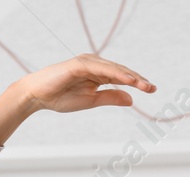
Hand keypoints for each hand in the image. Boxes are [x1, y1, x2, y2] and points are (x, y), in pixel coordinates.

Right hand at [17, 53, 154, 114]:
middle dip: (137, 80)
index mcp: (97, 74)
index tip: (152, 90)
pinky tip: (127, 80)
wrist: (37, 96)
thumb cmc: (60, 98)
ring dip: (129, 76)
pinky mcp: (79, 64)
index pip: (121, 77)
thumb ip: (110, 97)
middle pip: (121, 71)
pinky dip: (115, 73)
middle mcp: (95, 65)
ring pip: (114, 68)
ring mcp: (87, 63)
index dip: (137, 82)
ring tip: (143, 85)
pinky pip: (101, 68)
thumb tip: (131, 99)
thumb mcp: (90, 101)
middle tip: (152, 88)